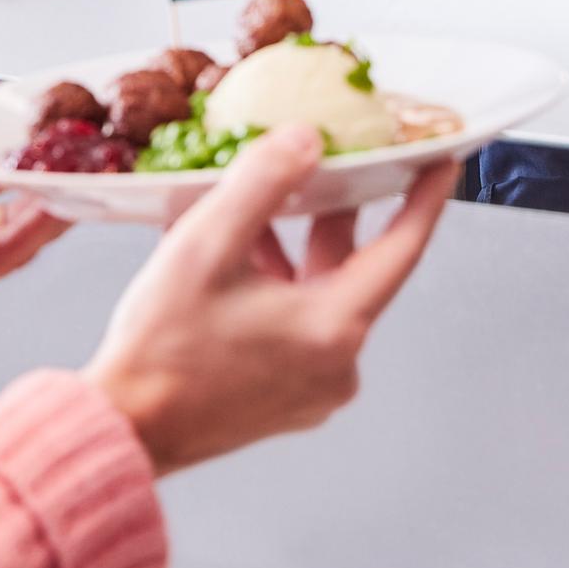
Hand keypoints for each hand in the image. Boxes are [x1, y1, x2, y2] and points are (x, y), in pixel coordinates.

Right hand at [85, 125, 455, 476]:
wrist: (126, 426)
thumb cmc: (162, 344)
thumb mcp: (207, 244)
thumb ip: (261, 183)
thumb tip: (306, 140)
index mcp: (333, 326)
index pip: (401, 248)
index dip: (424, 198)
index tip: (442, 161)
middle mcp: (336, 363)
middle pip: (351, 268)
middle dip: (332, 213)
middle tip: (326, 161)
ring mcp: (312, 387)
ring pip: (317, 294)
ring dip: (290, 249)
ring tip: (249, 207)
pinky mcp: (285, 398)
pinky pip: (295, 324)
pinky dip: (274, 285)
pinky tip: (232, 257)